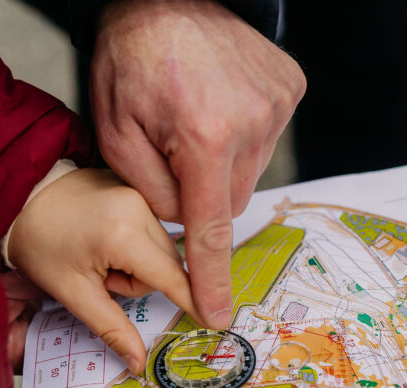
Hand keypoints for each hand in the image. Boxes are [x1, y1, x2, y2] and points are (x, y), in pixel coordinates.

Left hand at [8, 168, 201, 373]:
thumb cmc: (39, 244)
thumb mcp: (73, 293)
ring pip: (165, 249)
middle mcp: (140, 207)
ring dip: (141, 263)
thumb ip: (112, 328)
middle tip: (102, 276)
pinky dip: (139, 243)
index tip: (217, 322)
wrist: (20, 196)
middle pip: (170, 265)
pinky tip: (109, 240)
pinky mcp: (140, 189)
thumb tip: (138, 363)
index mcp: (122, 233)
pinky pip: (156, 229)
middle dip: (142, 281)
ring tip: (102, 256)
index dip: (193, 302)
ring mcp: (141, 194)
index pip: (172, 277)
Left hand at [90, 0, 305, 327]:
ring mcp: (278, 104)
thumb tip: (180, 224)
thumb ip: (149, 191)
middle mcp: (253, 124)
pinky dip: (243, 134)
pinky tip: (219, 102)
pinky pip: (266, 138)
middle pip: (229, 200)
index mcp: (204, 137)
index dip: (212, 276)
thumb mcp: (116, 129)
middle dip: (201, 191)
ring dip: (222, 161)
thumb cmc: (130, 56)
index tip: (218, 313)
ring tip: (197, 115)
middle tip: (175, 151)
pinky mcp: (290, 88)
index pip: (210, 228)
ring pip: (249, 171)